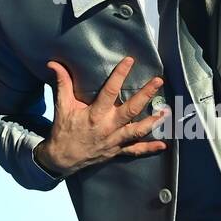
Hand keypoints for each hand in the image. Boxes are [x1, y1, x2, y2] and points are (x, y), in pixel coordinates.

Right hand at [35, 56, 169, 178]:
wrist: (62, 158)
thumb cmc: (63, 130)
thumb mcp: (61, 106)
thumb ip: (62, 83)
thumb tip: (54, 63)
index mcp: (95, 114)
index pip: (110, 91)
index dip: (120, 75)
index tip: (129, 61)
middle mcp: (108, 127)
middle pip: (131, 110)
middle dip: (146, 95)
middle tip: (158, 81)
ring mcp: (115, 140)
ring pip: (137, 130)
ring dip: (153, 121)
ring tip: (166, 111)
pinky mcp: (117, 151)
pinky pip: (135, 151)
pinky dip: (149, 149)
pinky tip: (163, 145)